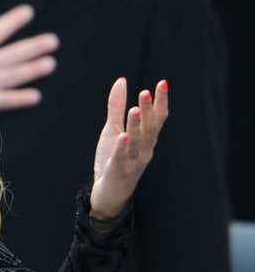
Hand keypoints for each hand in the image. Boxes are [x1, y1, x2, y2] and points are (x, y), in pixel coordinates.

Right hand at [0, 5, 58, 118]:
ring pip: (15, 74)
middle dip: (35, 46)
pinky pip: (6, 100)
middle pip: (14, 52)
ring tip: (50, 64)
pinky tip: (35, 96)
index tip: (28, 12)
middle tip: (53, 42)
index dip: (14, 20)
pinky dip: (21, 99)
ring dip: (34, 69)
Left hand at [90, 78, 168, 218]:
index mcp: (145, 140)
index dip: (160, 102)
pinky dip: (123, 148)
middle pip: (149, 128)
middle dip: (148, 110)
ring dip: (136, 126)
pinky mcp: (119, 171)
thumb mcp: (114, 129)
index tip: (163, 83)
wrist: (109, 191)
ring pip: (137, 142)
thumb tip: (122, 81)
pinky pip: (122, 159)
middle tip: (146, 92)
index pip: (157, 118)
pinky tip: (123, 136)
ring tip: (134, 109)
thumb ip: (118, 107)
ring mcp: (133, 162)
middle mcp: (144, 150)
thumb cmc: (113, 158)